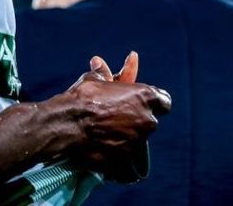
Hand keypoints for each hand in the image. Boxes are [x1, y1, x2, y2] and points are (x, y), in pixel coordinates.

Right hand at [64, 52, 170, 179]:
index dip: (155, 104)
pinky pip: (131, 170)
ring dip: (131, 147)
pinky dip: (124, 169)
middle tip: (120, 124)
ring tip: (114, 145)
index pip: (164, 102)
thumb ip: (102, 74)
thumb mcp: (93, 80)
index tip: (144, 106)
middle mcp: (146, 120)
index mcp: (145, 96)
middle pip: (150, 124)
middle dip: (138, 125)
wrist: (67, 124)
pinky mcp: (126, 162)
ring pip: (141, 149)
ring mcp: (138, 143)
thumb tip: (98, 63)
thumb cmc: (81, 98)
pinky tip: (114, 166)